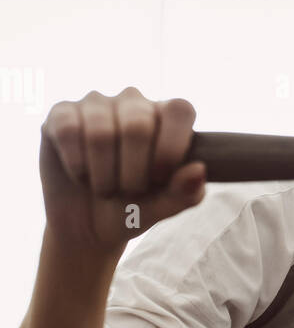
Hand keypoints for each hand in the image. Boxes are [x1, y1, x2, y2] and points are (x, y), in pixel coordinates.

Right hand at [39, 87, 205, 255]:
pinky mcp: (61, 114)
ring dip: (103, 175)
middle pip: (137, 125)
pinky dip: (76, 165)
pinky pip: (68, 130)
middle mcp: (133, 101)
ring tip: (104, 187)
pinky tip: (81, 175)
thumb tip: (198, 170)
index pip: (179, 110)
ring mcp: (96, 104)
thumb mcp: (163, 207)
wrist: (88, 226)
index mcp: (166, 116)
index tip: (159, 179)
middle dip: (133, 172)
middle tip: (128, 190)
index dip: (171, 147)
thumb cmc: (133, 209)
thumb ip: (185, 192)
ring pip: (100, 132)